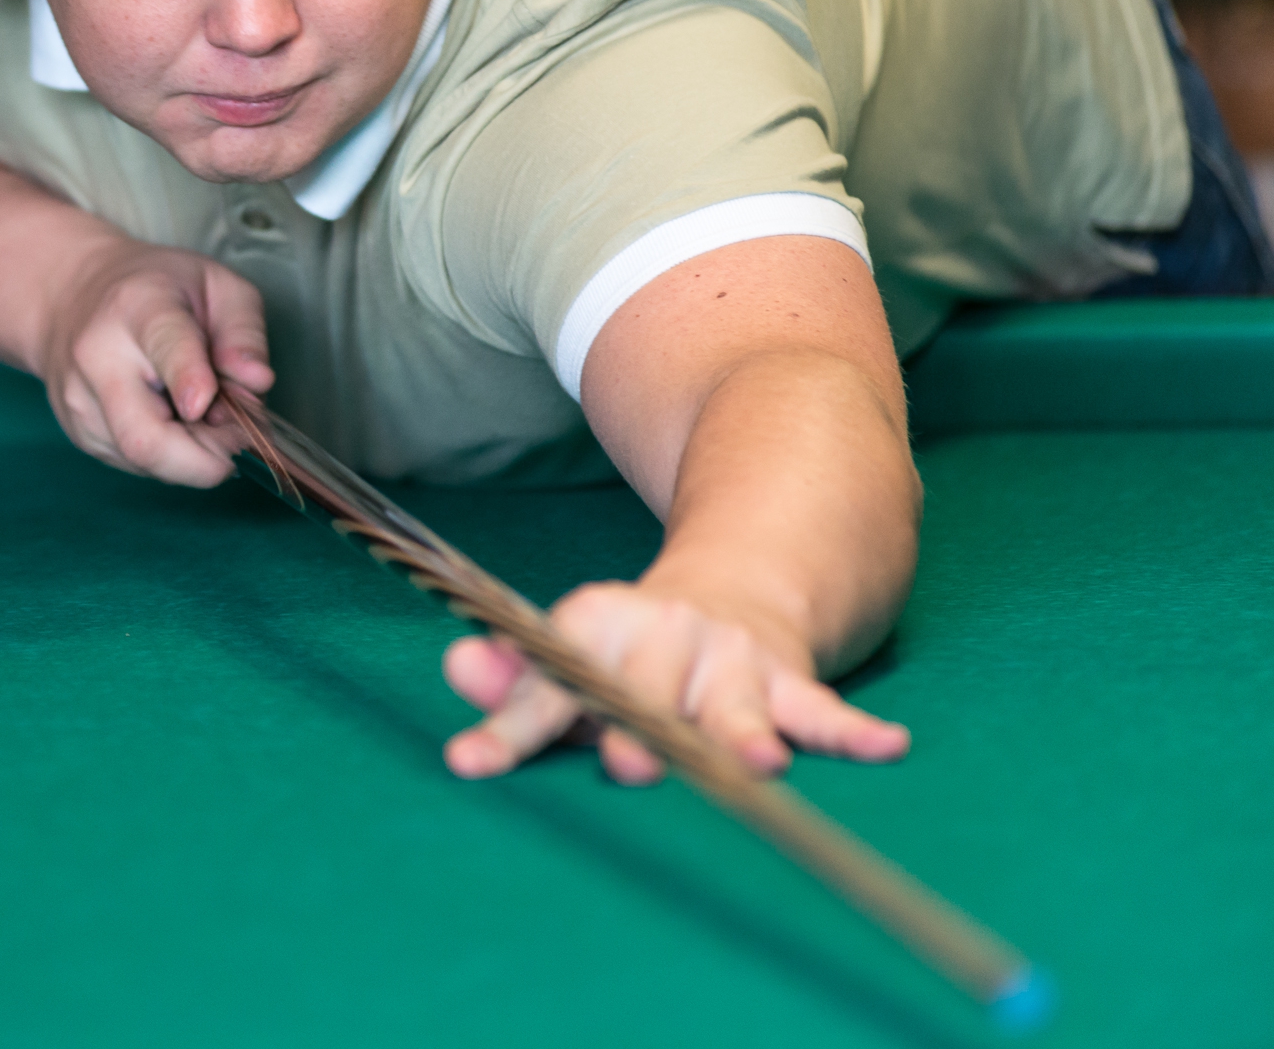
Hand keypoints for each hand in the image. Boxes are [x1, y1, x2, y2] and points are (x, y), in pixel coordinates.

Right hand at [39, 240, 274, 486]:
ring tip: (205, 420)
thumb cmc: (157, 289)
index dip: (190, 381)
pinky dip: (169, 458)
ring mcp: (81, 401)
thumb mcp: (218, 286)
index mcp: (139, 307)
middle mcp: (98, 357)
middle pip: (144, 437)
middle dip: (205, 460)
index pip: (166, 348)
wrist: (72, 296)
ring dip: (191, 458)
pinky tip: (173, 423)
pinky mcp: (79, 433)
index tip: (209, 405)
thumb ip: (245, 332)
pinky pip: (135, 465)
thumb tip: (256, 383)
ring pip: (144, 461)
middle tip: (238, 439)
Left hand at [440, 581, 909, 783]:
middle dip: (635, 726)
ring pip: (732, 703)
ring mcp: (730, 657)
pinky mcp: (789, 679)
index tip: (468, 762)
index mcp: (596, 628)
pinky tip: (887, 746)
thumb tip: (458, 669)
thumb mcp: (571, 656)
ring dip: (742, 731)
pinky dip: (853, 731)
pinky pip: (823, 709)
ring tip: (756, 760)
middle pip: (642, 690)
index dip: (509, 725)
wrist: (739, 581)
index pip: (546, 684)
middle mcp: (663, 636)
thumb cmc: (635, 652)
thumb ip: (512, 678)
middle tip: (628, 764)